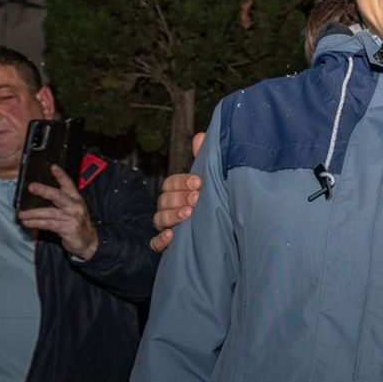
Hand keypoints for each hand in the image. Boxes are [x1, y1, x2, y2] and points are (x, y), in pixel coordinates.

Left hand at [18, 165, 98, 258]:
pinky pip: (48, 224)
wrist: (88, 241)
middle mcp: (75, 206)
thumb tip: (38, 194)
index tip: (53, 167)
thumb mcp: (71, 208)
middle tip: (31, 187)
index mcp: (75, 198)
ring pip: (50, 212)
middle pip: (58, 196)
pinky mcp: (68, 229)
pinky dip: (36, 223)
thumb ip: (59, 201)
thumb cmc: (76, 222)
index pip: (68, 184)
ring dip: (33, 213)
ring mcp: (72, 218)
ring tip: (21, 213)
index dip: (61, 175)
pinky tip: (27, 222)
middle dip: (44, 190)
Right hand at [151, 132, 205, 252]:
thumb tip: (201, 136)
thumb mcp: (211, 182)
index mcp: (178, 192)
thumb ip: (204, 160)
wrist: (226, 236)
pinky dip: (161, 239)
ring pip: (159, 219)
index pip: (170, 183)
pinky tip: (172, 235)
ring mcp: (167, 226)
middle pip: (164, 200)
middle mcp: (169, 208)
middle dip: (179, 198)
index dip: (182, 182)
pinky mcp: (168, 246)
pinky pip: (156, 243)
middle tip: (196, 199)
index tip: (198, 182)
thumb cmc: (213, 204)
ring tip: (188, 214)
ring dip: (172, 215)